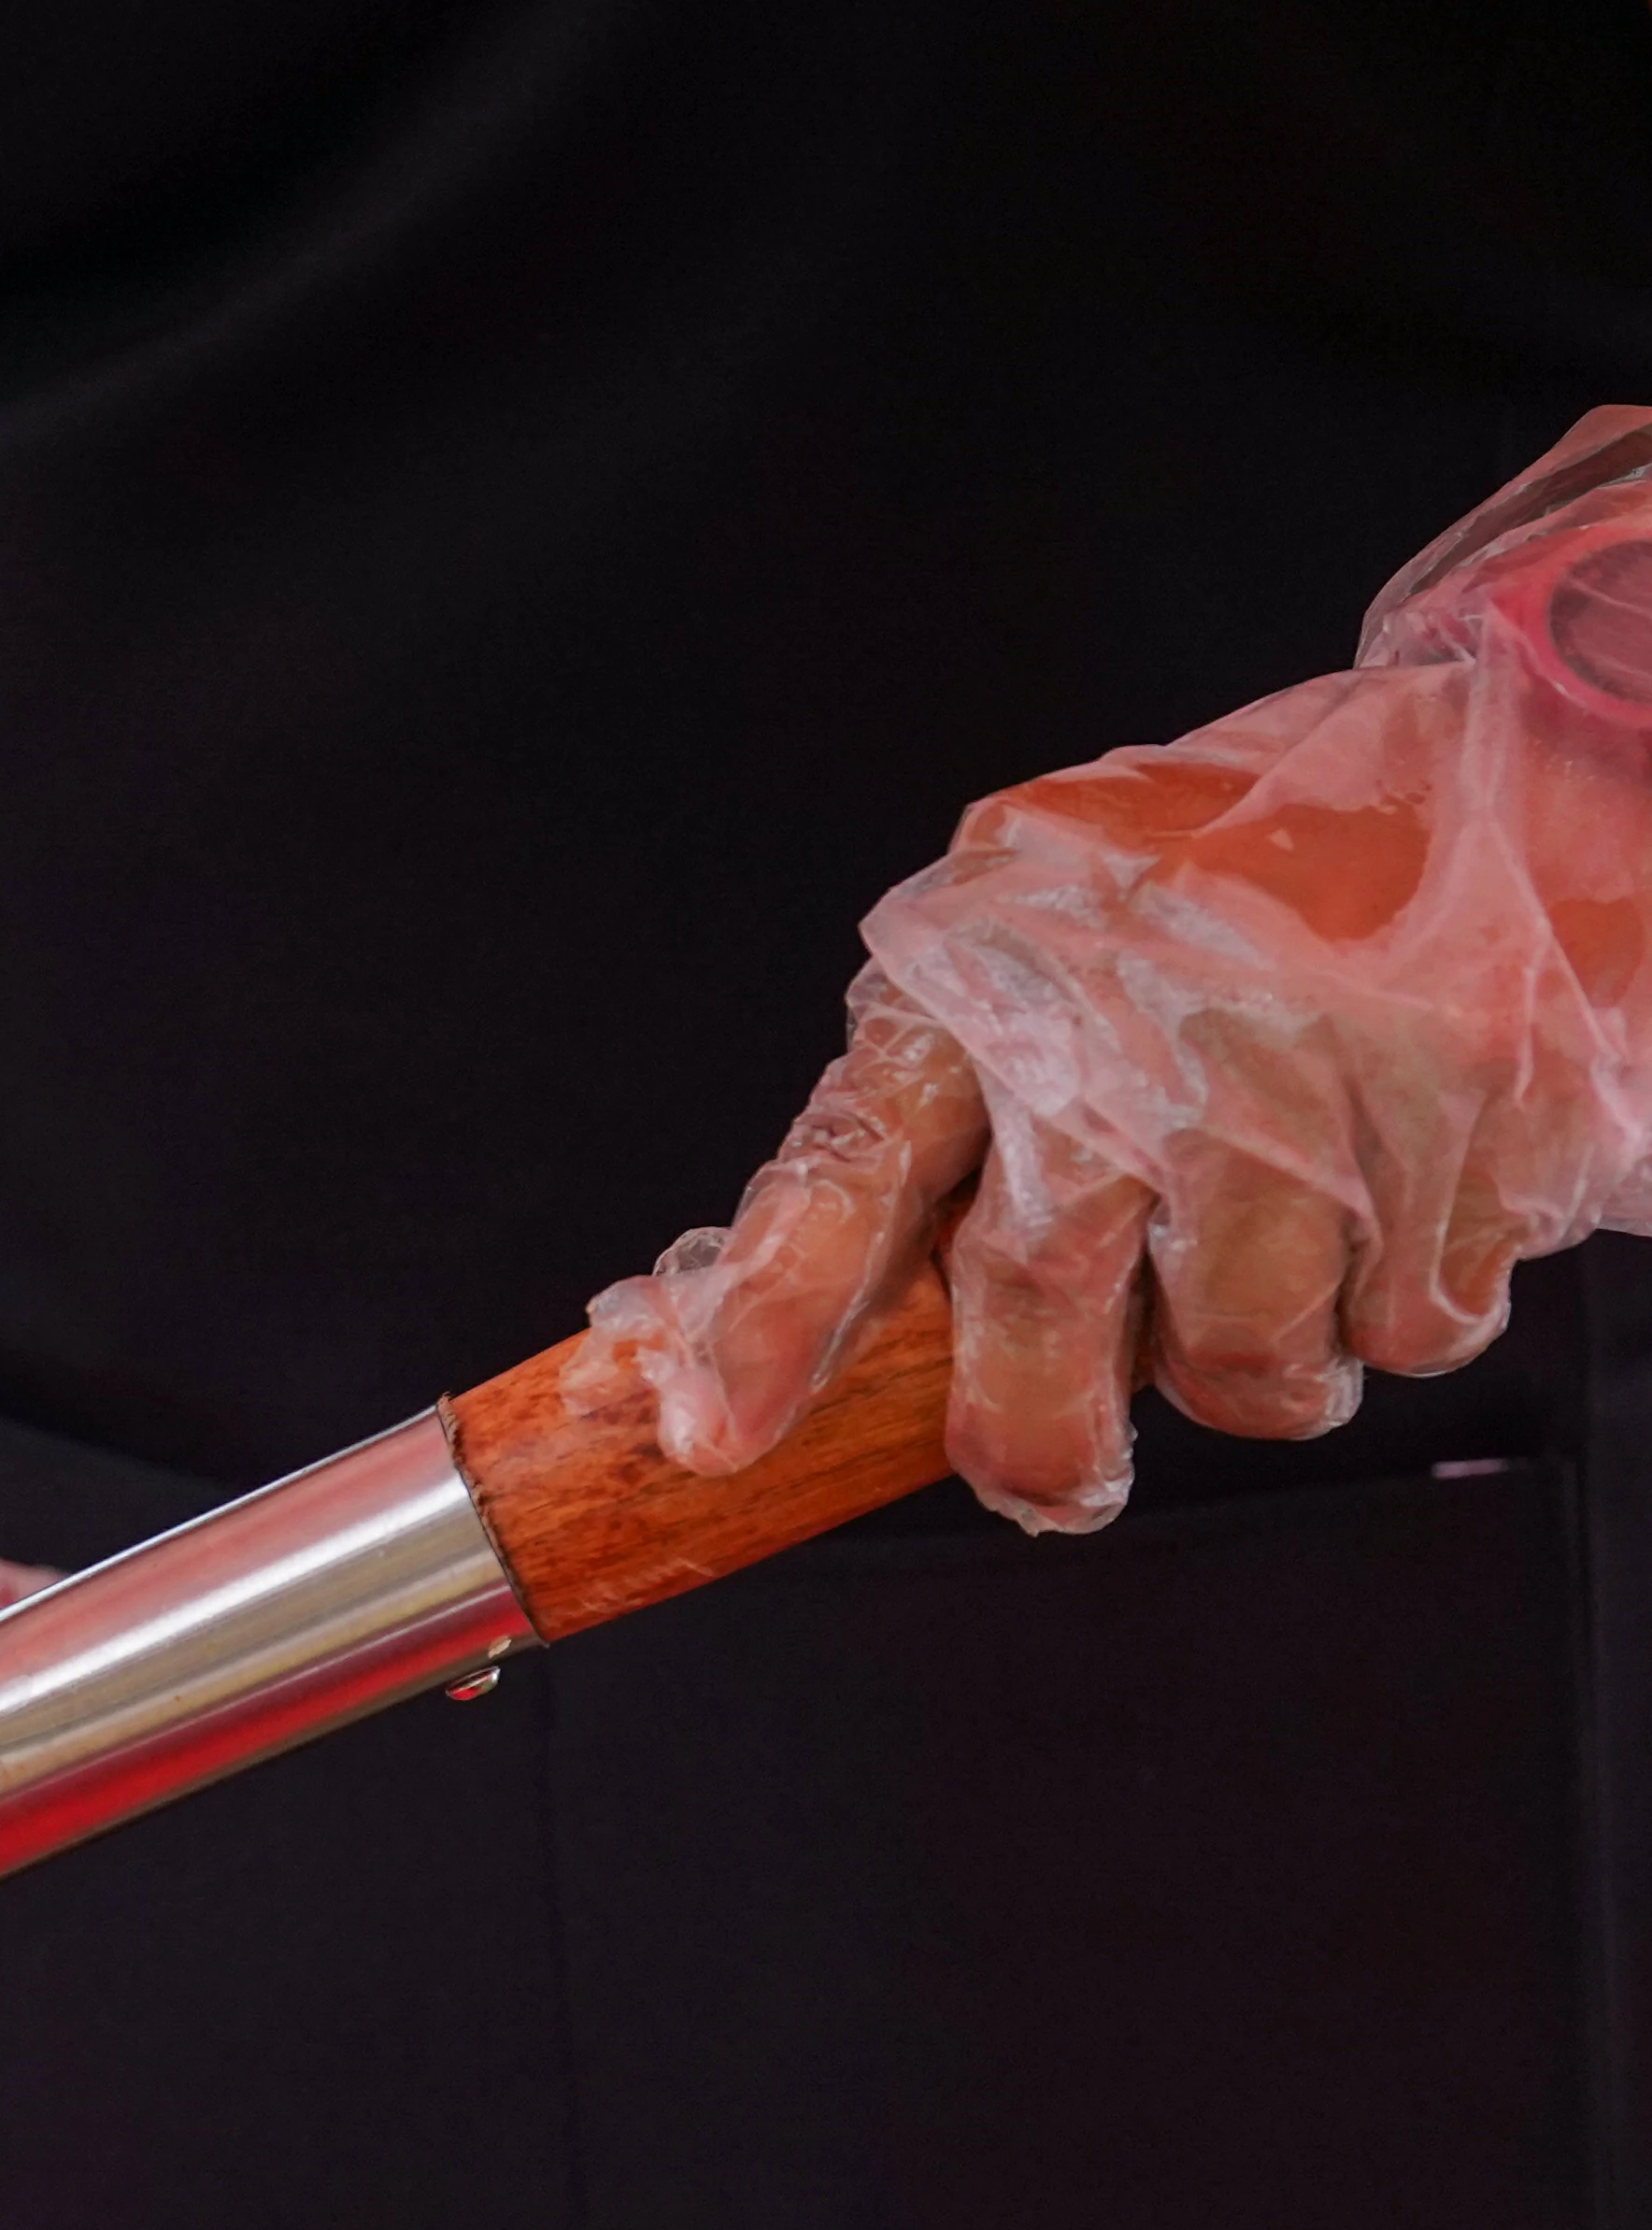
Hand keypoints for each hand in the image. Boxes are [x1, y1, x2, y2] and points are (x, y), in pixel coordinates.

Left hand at [595, 410, 1651, 1531]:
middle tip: (1050, 1475)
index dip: (776, 1309)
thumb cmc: (1237, 887)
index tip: (720, 1425)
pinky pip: (1409, 1326)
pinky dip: (1397, 1312)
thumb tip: (745, 1338)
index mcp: (994, 967)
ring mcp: (1316, 1068)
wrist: (1509, 753)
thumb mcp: (1034, 950)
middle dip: (1037, 1438)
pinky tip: (1391, 1205)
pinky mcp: (1477, 1115)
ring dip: (1252, 1370)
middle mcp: (1140, 1015)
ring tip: (1274, 1255)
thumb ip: (921, 1133)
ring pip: (1240, 1357)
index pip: (852, 1159)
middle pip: (1041, 1304)